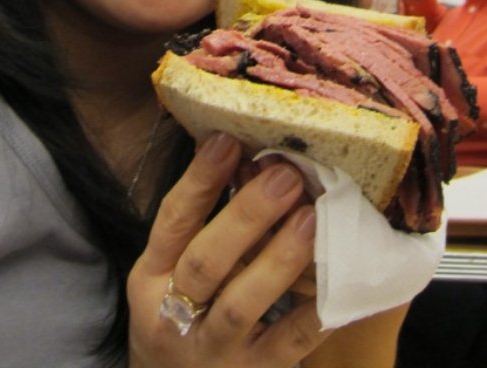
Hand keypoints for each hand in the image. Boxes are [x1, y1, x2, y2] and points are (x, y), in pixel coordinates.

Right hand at [127, 133, 327, 366]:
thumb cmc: (179, 316)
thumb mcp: (168, 271)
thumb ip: (198, 221)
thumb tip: (234, 147)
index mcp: (151, 278)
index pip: (172, 221)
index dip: (199, 180)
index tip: (228, 140)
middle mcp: (174, 315)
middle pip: (206, 263)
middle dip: (246, 216)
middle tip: (285, 174)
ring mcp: (214, 351)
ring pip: (244, 304)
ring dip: (279, 258)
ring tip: (311, 217)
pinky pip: (287, 345)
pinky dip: (311, 313)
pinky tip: (335, 280)